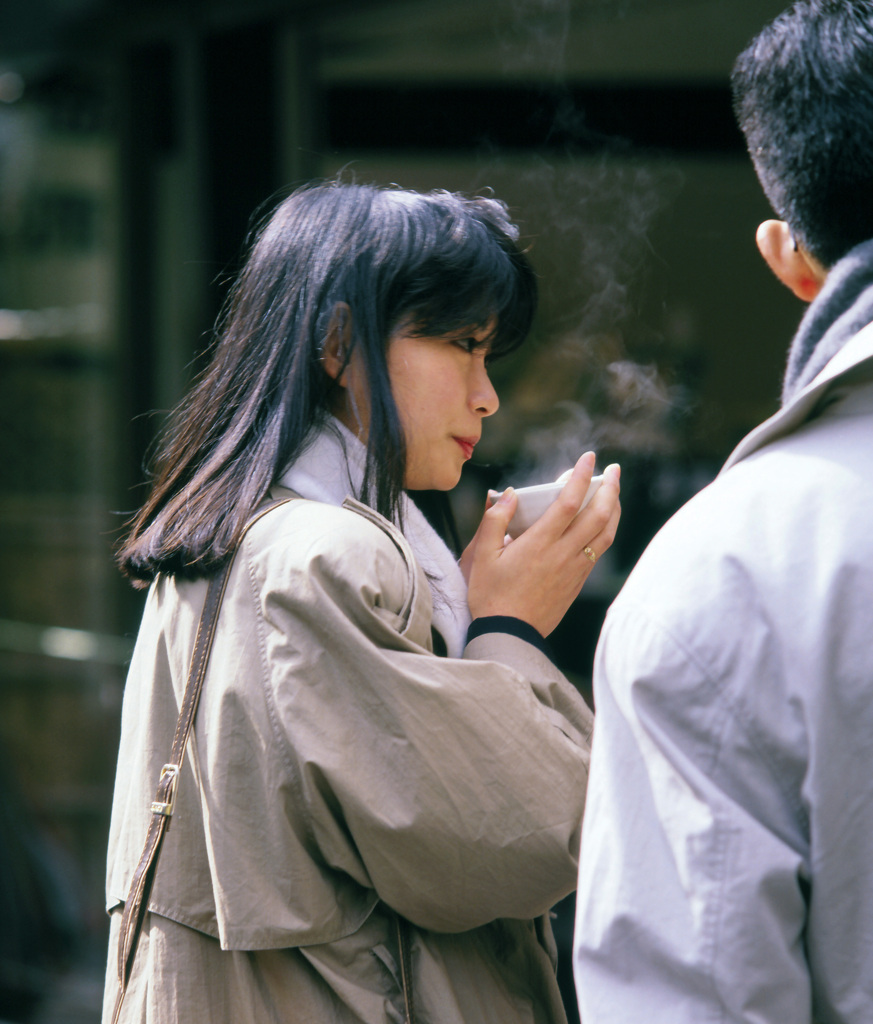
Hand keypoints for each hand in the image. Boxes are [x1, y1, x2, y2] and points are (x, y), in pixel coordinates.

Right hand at [461, 452, 620, 636]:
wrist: (509, 634)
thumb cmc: (490, 594)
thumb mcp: (483, 556)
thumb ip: (494, 520)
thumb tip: (508, 493)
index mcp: (539, 543)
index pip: (568, 501)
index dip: (581, 476)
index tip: (589, 457)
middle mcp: (562, 554)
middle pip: (598, 515)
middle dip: (610, 488)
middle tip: (613, 469)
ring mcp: (574, 569)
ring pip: (606, 534)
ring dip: (614, 509)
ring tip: (614, 491)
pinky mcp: (578, 582)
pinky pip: (599, 551)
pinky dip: (607, 530)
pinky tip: (604, 522)